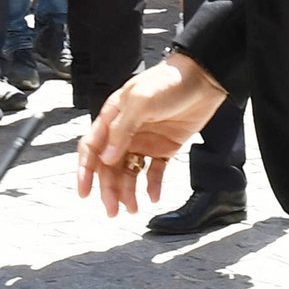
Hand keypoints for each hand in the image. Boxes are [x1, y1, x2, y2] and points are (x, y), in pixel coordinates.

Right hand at [76, 53, 227, 215]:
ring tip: (133, 208)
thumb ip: (122, 129)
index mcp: (114, 117)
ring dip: (128, 191)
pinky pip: (154, 170)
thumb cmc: (169, 81)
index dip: (85, 170)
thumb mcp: (141, 101)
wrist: (204, 78)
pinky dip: (152, 184)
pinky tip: (153, 196)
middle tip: (113, 209)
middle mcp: (126, 131)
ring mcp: (145, 140)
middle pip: (110, 166)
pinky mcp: (165, 147)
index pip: (92, 147)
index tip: (84, 192)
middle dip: (109, 189)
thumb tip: (108, 158)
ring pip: (130, 172)